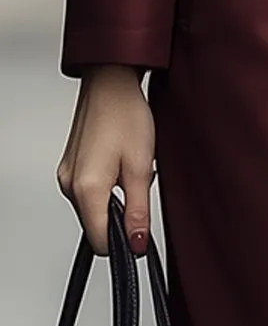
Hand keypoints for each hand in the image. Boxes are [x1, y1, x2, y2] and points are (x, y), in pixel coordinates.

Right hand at [57, 64, 155, 256]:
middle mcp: (70, 184)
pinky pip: (90, 192)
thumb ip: (137, 212)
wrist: (111, 82)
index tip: (140, 232)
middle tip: (139, 186)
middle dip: (122, 217)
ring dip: (115, 200)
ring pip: (94, 209)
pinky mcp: (70, 167)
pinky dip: (107, 188)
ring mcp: (67, 175)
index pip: (100, 240)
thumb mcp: (142, 169)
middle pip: (96, 226)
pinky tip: (119, 165)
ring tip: (130, 170)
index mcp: (87, 188)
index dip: (124, 243)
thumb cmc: (126, 115)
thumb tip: (136, 243)